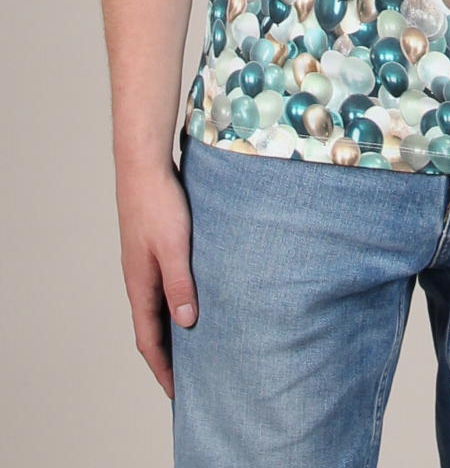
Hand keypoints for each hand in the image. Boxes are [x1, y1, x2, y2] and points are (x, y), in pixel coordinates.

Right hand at [116, 161, 196, 398]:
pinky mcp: (155, 248)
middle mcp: (139, 279)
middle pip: (153, 328)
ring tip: (200, 344)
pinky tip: (198, 298)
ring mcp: (145, 264)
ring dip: (175, 328)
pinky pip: (165, 286)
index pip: (148, 340)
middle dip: (170, 355)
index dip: (163, 369)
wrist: (144, 166)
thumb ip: (180, 284)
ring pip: (159, 306)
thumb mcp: (175, 247)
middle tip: (194, 376)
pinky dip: (178, 302)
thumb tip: (187, 323)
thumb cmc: (159, 205)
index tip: (179, 393)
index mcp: (140, 285)